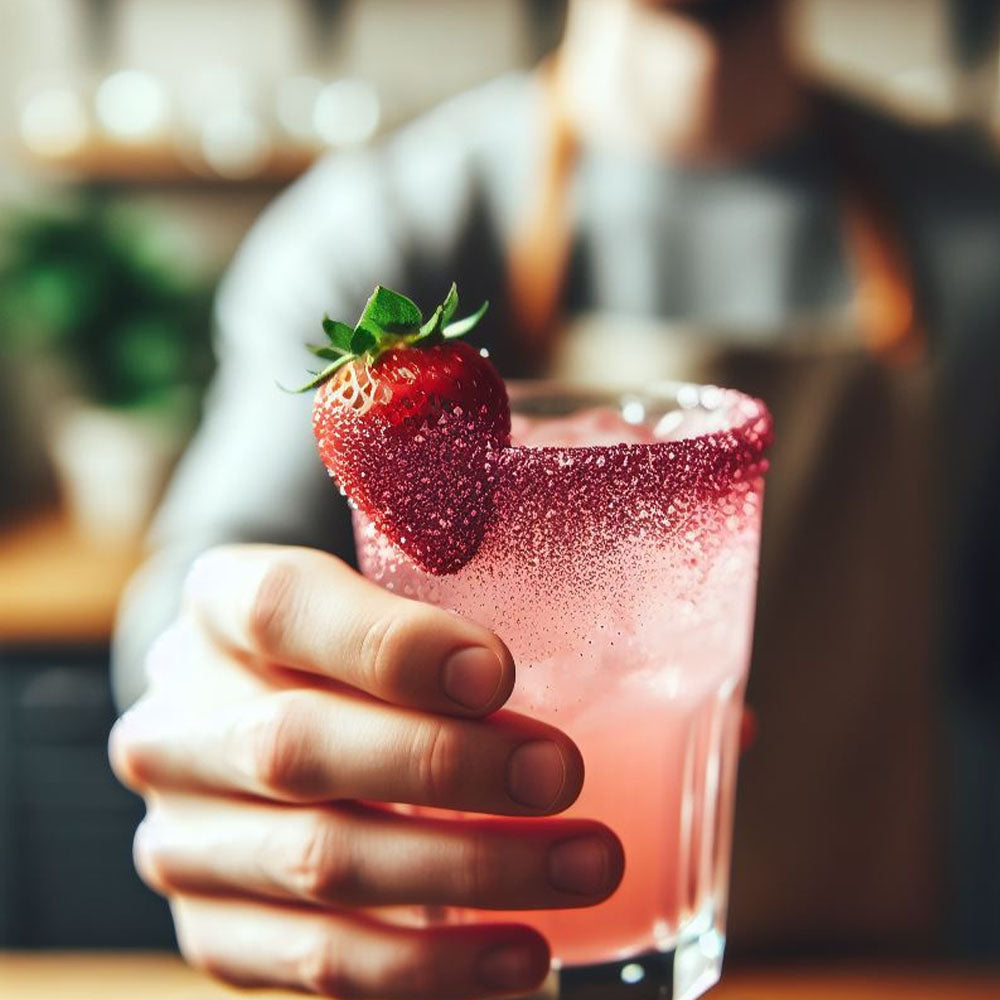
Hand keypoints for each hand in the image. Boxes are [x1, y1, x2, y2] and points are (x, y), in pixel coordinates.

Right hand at [109, 545, 623, 998]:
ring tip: (583, 866)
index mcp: (219, 609)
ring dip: (465, 873)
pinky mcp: (215, 929)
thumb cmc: (343, 649)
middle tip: (562, 775)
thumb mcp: (367, 593)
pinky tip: (523, 954)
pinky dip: (430, 968)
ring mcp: (186, 837)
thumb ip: (437, 595)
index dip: (392, 645)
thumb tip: (580, 628)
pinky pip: (320, 962)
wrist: (245, 726)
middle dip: (443, 766)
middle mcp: (180, 723)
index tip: (499, 672)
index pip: (283, 607)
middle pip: (297, 745)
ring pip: (320, 864)